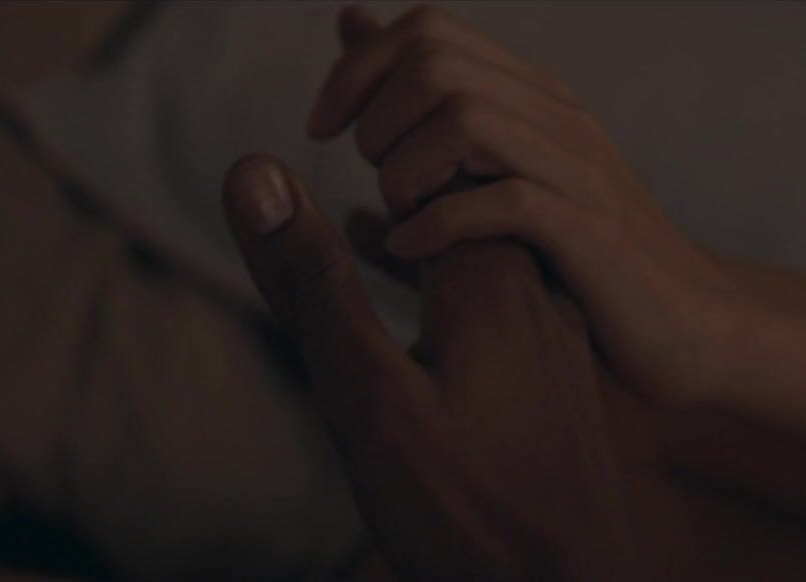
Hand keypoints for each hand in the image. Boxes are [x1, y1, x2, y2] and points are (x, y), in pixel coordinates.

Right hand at [220, 155, 649, 579]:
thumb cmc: (473, 508)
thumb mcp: (370, 397)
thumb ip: (314, 285)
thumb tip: (255, 171)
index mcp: (492, 275)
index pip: (439, 157)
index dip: (390, 124)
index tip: (343, 97)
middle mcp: (535, 290)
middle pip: (461, 196)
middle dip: (404, 163)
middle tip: (347, 116)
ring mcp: (550, 337)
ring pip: (474, 250)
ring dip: (418, 227)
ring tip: (357, 207)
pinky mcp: (549, 380)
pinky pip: (489, 302)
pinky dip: (440, 283)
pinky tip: (403, 292)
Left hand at [309, 5, 743, 408]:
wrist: (692, 325)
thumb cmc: (581, 263)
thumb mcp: (503, 183)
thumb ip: (433, 133)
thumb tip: (366, 93)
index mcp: (532, 98)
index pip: (428, 29)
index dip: (358, 67)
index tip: (326, 126)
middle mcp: (554, 117)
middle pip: (433, 60)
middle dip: (375, 117)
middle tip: (377, 179)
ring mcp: (576, 171)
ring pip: (462, 118)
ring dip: (405, 169)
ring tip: (402, 215)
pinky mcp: (590, 233)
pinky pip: (501, 201)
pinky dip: (438, 224)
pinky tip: (416, 250)